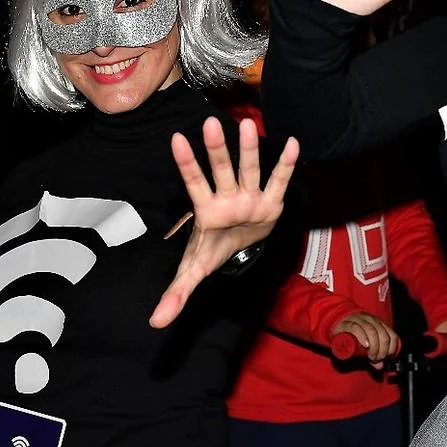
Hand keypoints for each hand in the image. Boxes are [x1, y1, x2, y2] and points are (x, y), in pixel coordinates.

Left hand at [150, 118, 298, 328]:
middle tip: (211, 123)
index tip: (176, 139)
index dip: (186, 162)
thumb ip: (176, 293)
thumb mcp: (194, 271)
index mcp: (207, 210)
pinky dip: (286, 164)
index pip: (193, 183)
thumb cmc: (214, 249)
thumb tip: (155, 323)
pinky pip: (279, 181)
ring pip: (249, 170)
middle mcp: (227, 197)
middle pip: (221, 170)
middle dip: (216, 149)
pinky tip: (291, 143)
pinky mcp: (271, 202)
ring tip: (249, 125)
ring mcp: (250, 197)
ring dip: (249, 149)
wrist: (244, 243)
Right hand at [331, 312, 400, 366]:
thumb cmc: (355, 336)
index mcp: (380, 324)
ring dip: (374, 346)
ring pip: (371, 330)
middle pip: (382, 334)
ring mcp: (359, 319)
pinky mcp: (346, 323)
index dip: (391, 348)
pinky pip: (356, 328)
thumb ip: (374, 356)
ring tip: (371, 356)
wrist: (337, 325)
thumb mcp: (367, 347)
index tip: (386, 357)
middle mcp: (371, 320)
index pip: (391, 335)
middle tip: (376, 359)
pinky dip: (362, 336)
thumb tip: (380, 366)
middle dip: (382, 350)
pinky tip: (365, 344)